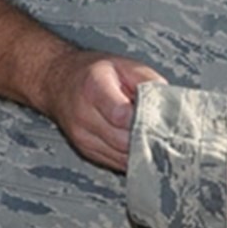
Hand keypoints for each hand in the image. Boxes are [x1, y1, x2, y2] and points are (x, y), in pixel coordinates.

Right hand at [37, 49, 166, 171]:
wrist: (58, 83)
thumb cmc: (94, 72)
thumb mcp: (125, 65)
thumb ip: (148, 81)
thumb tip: (169, 103)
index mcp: (94, 88)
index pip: (121, 115)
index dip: (144, 120)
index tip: (160, 119)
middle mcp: (84, 115)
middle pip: (123, 140)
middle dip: (146, 137)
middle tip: (164, 132)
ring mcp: (83, 136)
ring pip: (121, 156)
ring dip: (140, 150)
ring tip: (152, 138)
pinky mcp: (86, 151)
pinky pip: (115, 162)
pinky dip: (130, 157)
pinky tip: (139, 145)